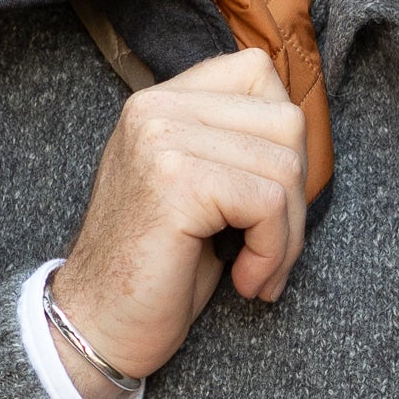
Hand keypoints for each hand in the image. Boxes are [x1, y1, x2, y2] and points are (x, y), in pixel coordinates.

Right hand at [49, 48, 306, 398]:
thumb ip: (235, 145)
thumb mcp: (200, 188)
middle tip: (269, 250)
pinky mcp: (176, 182)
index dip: (284, 140)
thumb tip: (301, 130)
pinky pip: (270, 203)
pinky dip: (273, 253)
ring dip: (288, 235)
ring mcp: (162, 139)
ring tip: (257, 271)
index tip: (268, 199)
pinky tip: (245, 281)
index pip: (259, 73)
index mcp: (161, 100)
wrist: (96, 326)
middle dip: (297, 196)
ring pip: (286, 166)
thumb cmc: (158, 268)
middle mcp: (155, 107)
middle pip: (286, 121)